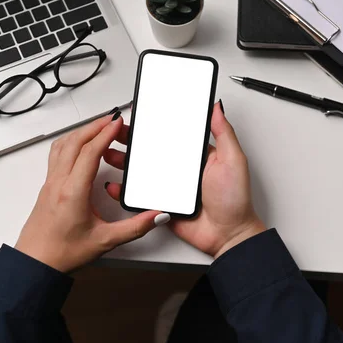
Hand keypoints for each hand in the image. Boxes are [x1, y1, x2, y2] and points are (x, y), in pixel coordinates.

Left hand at [16, 111, 166, 272]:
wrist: (35, 263)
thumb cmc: (62, 252)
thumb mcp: (105, 241)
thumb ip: (135, 227)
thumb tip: (156, 215)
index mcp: (73, 192)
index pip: (90, 153)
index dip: (105, 134)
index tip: (117, 123)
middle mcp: (59, 183)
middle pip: (75, 142)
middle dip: (94, 126)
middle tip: (112, 119)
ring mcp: (50, 183)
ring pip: (62, 146)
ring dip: (80, 132)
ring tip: (98, 128)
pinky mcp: (47, 187)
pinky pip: (57, 155)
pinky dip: (70, 143)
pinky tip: (79, 147)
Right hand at [104, 102, 265, 258]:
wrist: (228, 235)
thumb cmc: (234, 200)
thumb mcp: (233, 159)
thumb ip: (223, 132)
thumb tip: (217, 107)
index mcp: (196, 155)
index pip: (170, 134)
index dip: (154, 124)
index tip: (138, 114)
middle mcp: (180, 169)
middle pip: (151, 151)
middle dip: (131, 140)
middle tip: (115, 132)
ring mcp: (169, 187)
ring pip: (141, 171)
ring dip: (123, 161)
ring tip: (108, 153)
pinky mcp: (162, 204)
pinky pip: (140, 196)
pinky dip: (125, 190)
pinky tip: (115, 184)